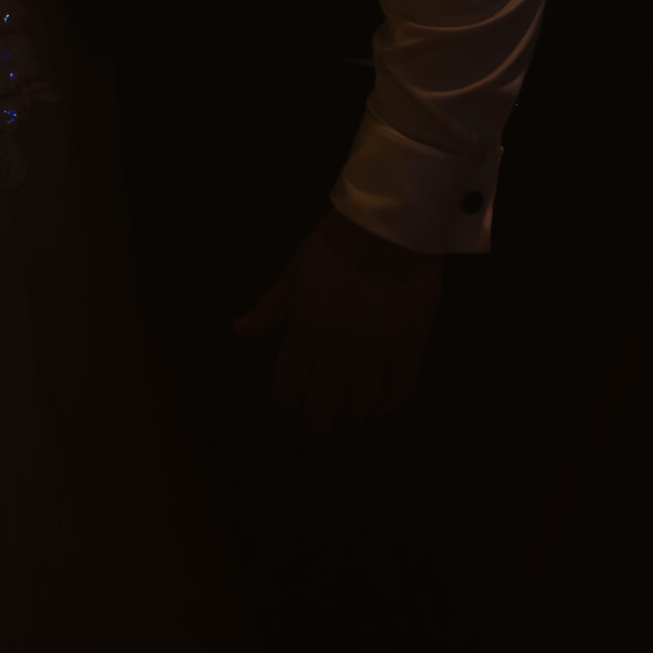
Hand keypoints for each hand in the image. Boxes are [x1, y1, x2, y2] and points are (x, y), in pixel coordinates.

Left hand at [233, 205, 443, 434]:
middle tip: (317, 425)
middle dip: (317, 417)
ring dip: (352, 413)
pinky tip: (382, 406)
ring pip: (362, 399)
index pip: (291, 380)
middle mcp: (340, 348)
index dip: (287, 398)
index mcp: (306, 329)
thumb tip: (239, 331)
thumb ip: (271, 308)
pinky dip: (390, 402)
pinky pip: (402, 385)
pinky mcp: (412, 343)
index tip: (288, 403)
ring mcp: (379, 349)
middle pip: (325, 399)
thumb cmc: (335, 243)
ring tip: (348, 415)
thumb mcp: (294, 271)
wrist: (390, 227)